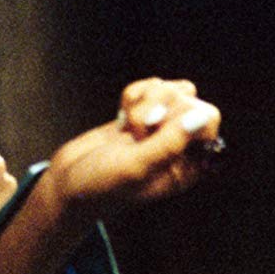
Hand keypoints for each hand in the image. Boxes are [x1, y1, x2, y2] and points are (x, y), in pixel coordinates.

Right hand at [44, 77, 221, 228]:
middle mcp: (179, 147)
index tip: (155, 130)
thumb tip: (200, 117)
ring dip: (144, 102)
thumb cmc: (100, 186)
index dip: (182, 115)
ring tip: (126, 128)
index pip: (208, 119)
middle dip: (157, 107)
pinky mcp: (142, 116)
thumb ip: (170, 143)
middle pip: (188, 98)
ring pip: (169, 89)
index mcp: (187, 167)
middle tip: (135, 134)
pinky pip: (150, 87)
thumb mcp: (135, 167)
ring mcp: (161, 130)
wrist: (66, 185)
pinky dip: (132, 95)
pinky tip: (120, 119)